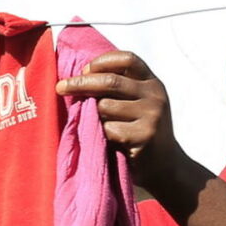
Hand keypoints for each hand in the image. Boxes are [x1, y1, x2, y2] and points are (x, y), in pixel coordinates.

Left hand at [55, 51, 190, 193]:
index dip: (102, 62)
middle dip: (80, 83)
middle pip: (110, 81)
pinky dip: (101, 134)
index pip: (127, 59)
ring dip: (93, 115)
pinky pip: (108, 129)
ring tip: (99, 125)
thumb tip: (78, 77)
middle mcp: (155, 95)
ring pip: (105, 107)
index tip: (84, 70)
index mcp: (152, 82)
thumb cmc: (140, 131)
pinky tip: (108, 140)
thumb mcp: (137, 103)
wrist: (165, 165)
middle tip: (60, 87)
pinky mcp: (144, 136)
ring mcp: (152, 115)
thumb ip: (118, 89)